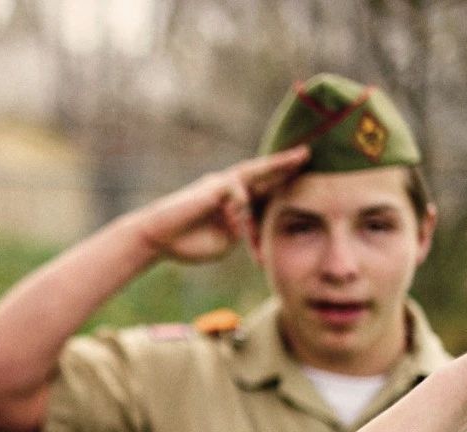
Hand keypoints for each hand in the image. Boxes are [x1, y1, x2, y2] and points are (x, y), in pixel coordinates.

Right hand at [131, 146, 309, 263]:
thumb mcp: (225, 242)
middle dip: (285, 164)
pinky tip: (236, 217)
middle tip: (308, 153)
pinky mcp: (213, 187)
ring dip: (276, 166)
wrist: (158, 239)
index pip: (263, 190)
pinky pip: (237, 193)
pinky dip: (239, 207)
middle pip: (263, 174)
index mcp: (233, 204)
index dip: (282, 183)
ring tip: (300, 155)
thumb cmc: (187, 243)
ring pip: (254, 176)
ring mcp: (220, 186)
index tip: (303, 175)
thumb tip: (248, 218)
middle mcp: (228, 189)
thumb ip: (242, 231)